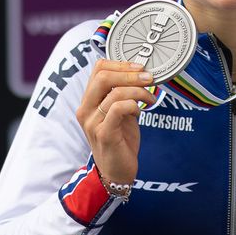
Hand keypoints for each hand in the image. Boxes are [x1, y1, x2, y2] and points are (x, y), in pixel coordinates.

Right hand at [75, 60, 155, 185]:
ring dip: (139, 91)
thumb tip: (142, 74)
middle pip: (103, 76)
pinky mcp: (104, 133)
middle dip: (131, 74)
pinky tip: (141, 111)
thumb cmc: (121, 139)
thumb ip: (124, 94)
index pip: (97, 69)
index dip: (121, 64)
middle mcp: (86, 109)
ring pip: (114, 92)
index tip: (140, 67)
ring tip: (150, 99)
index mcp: (89, 101)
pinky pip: (119, 109)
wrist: (117, 170)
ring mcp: (92, 122)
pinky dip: (134, 105)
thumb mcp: (122, 112)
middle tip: (149, 78)